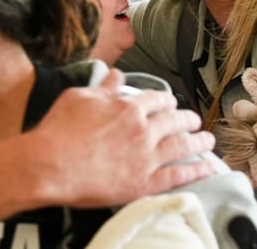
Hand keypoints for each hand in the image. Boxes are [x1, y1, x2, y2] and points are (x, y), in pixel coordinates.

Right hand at [30, 68, 214, 206]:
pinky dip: (195, 170)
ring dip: (199, 142)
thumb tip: (116, 74)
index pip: (157, 99)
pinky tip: (207, 167)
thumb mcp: (79, 97)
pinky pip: (177, 175)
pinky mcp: (143, 183)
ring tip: (208, 141)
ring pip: (182, 146)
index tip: (171, 103)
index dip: (167, 100)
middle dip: (188, 119)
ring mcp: (145, 157)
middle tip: (194, 121)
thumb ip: (103, 87)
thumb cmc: (58, 130)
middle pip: (175, 120)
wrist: (47, 165)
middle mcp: (142, 129)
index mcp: (128, 107)